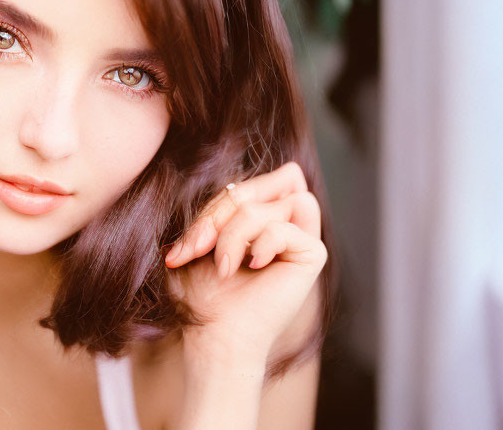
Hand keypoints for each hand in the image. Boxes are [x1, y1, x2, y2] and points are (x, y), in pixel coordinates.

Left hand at [164, 162, 326, 361]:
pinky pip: (284, 227)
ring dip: (234, 234)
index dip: (218, 203)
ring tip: (223, 267)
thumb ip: (232, 201)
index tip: (190, 244)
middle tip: (194, 251)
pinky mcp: (312, 255)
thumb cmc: (203, 291)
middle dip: (216, 217)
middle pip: (254, 189)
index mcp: (261, 217)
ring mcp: (299, 238)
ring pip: (268, 205)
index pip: (246, 184)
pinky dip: (260, 244)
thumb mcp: (206, 235)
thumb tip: (290, 168)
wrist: (213, 333)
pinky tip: (252, 268)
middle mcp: (284, 223)